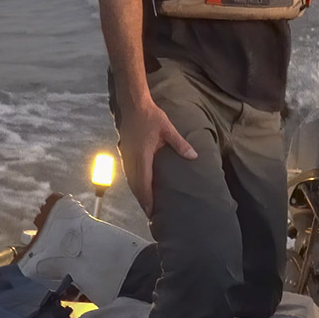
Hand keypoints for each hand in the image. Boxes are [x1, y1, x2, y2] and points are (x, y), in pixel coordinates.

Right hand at [117, 100, 196, 217]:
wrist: (133, 104)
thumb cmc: (151, 116)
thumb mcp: (168, 129)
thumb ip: (180, 144)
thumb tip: (193, 156)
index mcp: (142, 155)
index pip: (143, 182)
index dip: (146, 198)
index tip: (150, 211)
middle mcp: (131, 158)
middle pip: (134, 185)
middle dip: (141, 200)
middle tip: (149, 213)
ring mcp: (125, 155)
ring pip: (130, 179)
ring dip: (137, 192)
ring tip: (145, 203)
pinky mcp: (124, 151)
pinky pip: (128, 171)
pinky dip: (133, 182)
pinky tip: (139, 185)